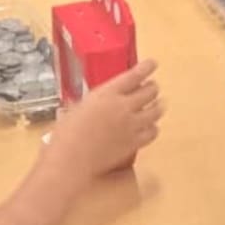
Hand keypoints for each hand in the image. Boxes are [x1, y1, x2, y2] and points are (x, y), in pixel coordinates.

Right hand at [47, 59, 162, 180]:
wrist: (71, 160)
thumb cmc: (66, 133)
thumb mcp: (79, 108)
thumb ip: (96, 101)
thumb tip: (101, 100)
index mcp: (107, 93)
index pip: (134, 75)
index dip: (146, 68)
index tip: (153, 64)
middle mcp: (124, 106)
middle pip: (150, 91)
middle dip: (153, 87)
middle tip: (152, 87)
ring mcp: (132, 125)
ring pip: (156, 111)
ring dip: (158, 105)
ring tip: (158, 105)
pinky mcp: (135, 143)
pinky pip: (153, 132)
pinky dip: (153, 127)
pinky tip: (151, 127)